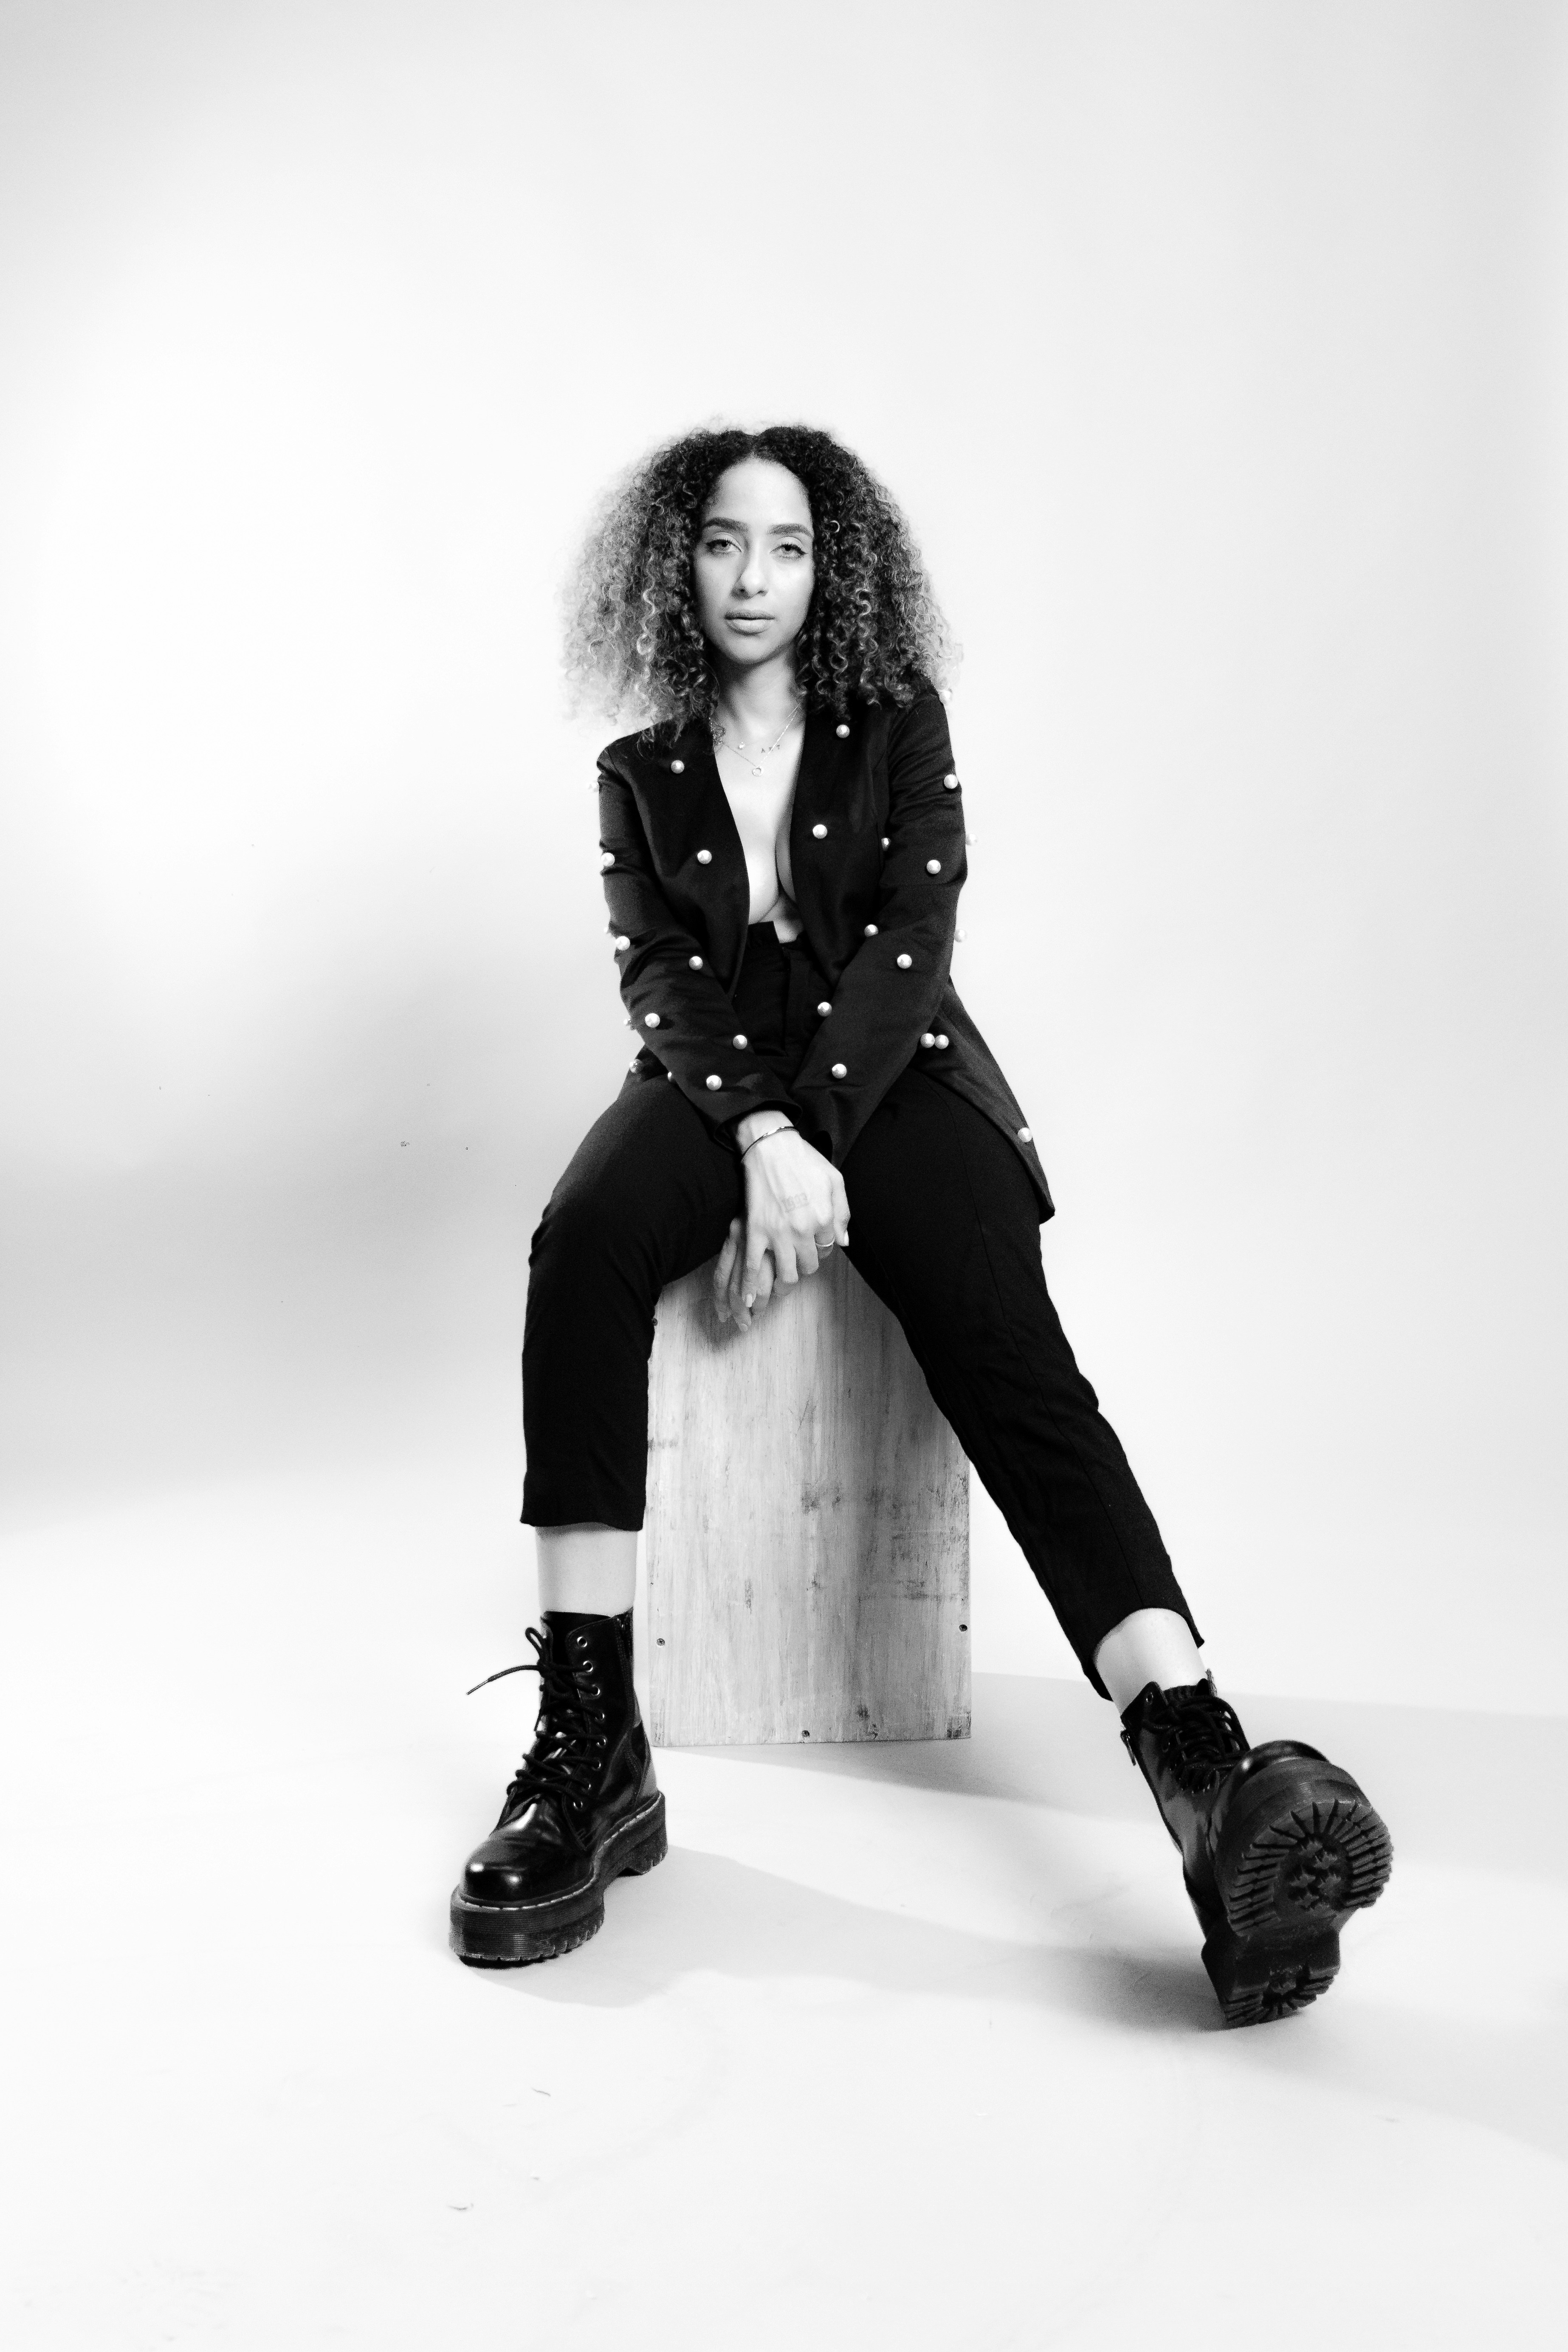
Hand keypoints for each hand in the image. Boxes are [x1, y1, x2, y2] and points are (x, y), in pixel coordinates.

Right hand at [712, 1129, 849, 1331]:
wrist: (771, 1145)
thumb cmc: (805, 1160)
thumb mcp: (835, 1180)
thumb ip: (843, 1212)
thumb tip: (844, 1242)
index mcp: (825, 1217)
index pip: (828, 1249)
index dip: (820, 1247)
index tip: (813, 1243)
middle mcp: (804, 1229)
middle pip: (809, 1265)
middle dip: (806, 1265)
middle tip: (798, 1257)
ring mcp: (778, 1232)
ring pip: (787, 1273)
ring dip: (786, 1282)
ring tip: (783, 1279)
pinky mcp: (755, 1231)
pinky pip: (753, 1266)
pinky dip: (751, 1288)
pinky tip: (750, 1303)